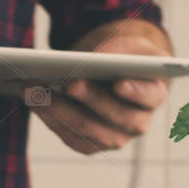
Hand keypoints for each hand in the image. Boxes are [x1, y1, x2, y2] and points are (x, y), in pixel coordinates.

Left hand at [35, 19, 171, 154]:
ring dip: (60, 110)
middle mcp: (138, 122)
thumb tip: (96, 59)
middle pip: (117, 117)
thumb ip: (120, 49)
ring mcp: (115, 137)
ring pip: (89, 131)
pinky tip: (34, 102)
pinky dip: (51, 119)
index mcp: (154, 93)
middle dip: (91, 99)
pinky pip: (72, 138)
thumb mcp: (126, 43)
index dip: (136, 93)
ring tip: (36, 90)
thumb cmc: (121, 56)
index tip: (119, 83)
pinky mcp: (92, 144)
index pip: (150, 96)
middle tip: (69, 83)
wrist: (111, 71)